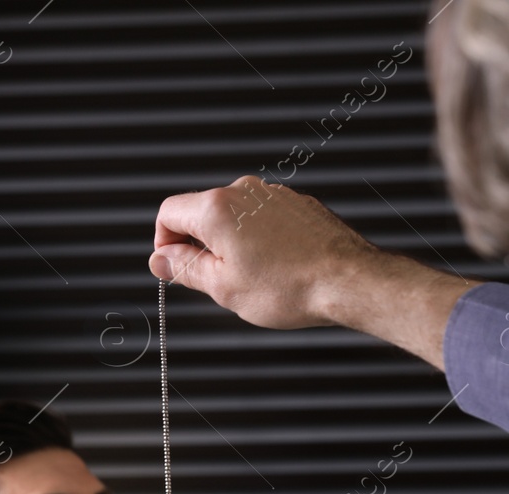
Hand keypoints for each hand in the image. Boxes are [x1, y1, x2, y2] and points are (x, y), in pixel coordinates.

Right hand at [150, 177, 476, 367]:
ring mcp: (273, 194)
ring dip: (233, 245)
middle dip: (201, 246)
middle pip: (202, 213)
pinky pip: (264, 220)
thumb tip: (161, 261)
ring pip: (235, 218)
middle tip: (216, 283)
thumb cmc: (289, 287)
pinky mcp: (297, 204)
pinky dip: (261, 241)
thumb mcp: (223, 287)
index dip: (164, 244)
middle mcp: (243, 191)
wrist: (347, 280)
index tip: (174, 267)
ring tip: (254, 279)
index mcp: (216, 208)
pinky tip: (278, 268)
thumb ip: (185, 269)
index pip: (168, 212)